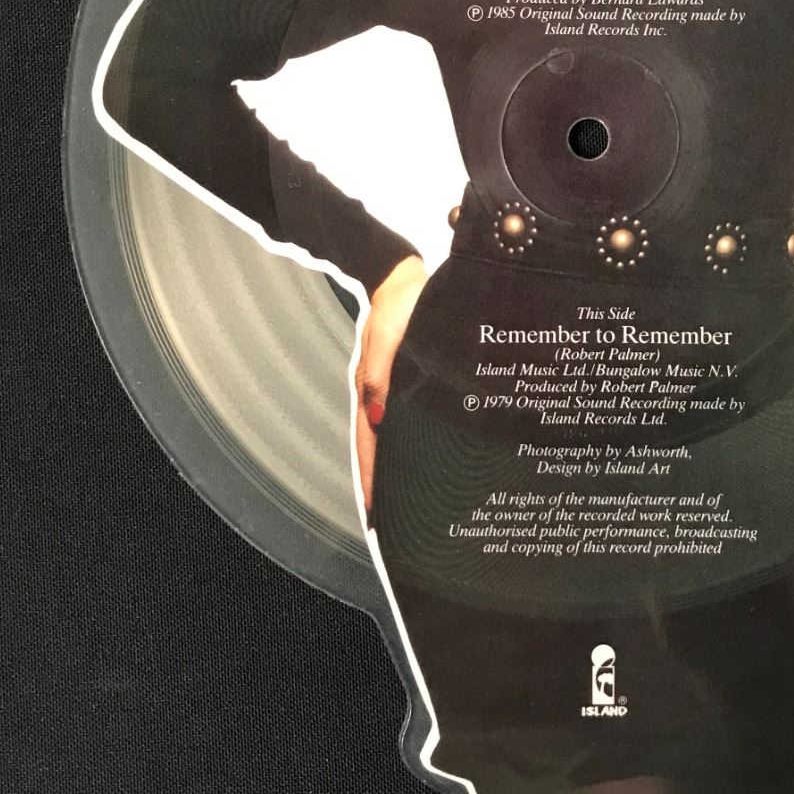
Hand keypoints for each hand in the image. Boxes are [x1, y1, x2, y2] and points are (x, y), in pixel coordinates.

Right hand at [354, 254, 426, 519]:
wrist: (400, 276)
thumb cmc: (395, 304)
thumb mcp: (386, 337)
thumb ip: (380, 375)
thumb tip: (377, 417)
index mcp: (370, 388)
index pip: (369, 444)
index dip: (373, 478)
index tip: (377, 513)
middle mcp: (378, 393)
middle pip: (378, 447)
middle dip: (384, 481)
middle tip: (394, 517)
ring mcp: (392, 387)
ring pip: (391, 435)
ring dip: (397, 462)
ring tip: (410, 495)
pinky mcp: (407, 378)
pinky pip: (406, 415)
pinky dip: (409, 437)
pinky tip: (424, 448)